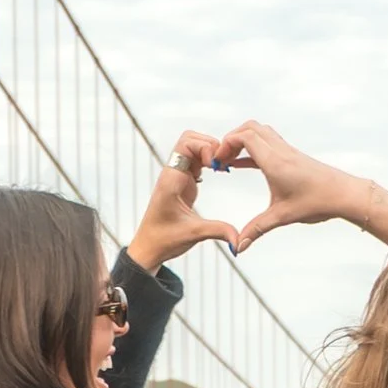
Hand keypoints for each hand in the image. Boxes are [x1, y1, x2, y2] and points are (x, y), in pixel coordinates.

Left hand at [122, 132, 242, 272]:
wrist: (148, 248)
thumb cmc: (163, 240)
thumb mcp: (193, 234)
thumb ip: (218, 231)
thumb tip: (239, 240)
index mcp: (171, 180)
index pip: (186, 145)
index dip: (205, 147)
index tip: (217, 166)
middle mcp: (173, 173)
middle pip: (190, 139)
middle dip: (210, 145)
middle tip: (223, 163)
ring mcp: (177, 176)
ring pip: (193, 147)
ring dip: (210, 152)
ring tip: (223, 167)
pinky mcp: (182, 182)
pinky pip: (195, 160)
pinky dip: (208, 160)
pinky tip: (219, 172)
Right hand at [214, 122, 387, 253]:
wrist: (345, 194)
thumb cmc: (317, 203)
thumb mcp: (282, 217)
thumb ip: (256, 230)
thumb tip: (238, 247)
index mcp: (275, 161)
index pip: (244, 136)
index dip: (225, 144)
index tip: (217, 162)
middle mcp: (280, 151)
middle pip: (249, 128)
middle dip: (230, 139)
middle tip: (220, 160)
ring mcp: (287, 151)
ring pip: (259, 132)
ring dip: (241, 141)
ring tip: (229, 161)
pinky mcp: (292, 156)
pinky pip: (267, 143)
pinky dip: (252, 149)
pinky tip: (242, 164)